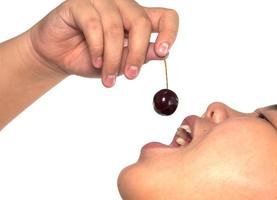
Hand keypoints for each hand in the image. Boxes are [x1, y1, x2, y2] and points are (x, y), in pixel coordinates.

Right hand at [28, 0, 178, 86]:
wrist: (58, 57)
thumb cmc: (90, 58)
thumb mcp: (119, 63)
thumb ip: (139, 56)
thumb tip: (161, 53)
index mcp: (137, 19)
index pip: (165, 16)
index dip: (169, 32)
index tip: (163, 51)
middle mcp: (122, 6)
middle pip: (141, 22)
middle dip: (137, 53)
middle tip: (131, 76)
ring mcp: (101, 1)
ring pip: (116, 27)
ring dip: (113, 58)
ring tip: (107, 78)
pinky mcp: (79, 3)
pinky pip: (94, 25)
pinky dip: (97, 48)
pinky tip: (96, 62)